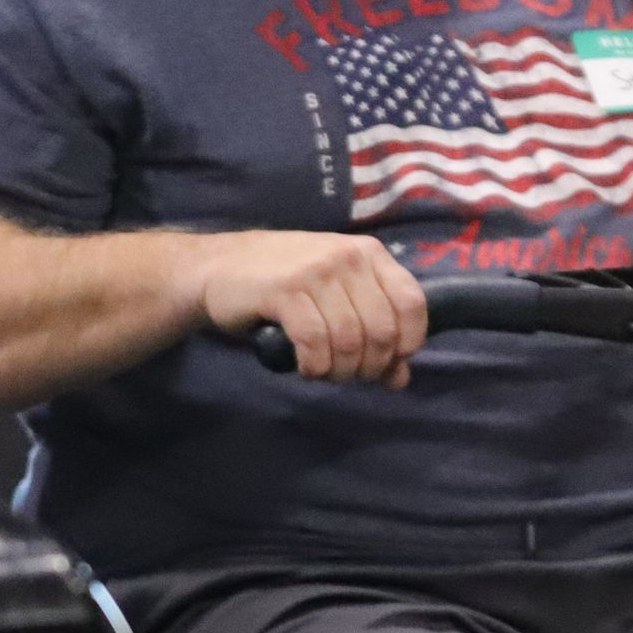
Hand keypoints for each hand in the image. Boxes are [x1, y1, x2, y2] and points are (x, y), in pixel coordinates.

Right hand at [198, 231, 427, 388]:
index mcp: (370, 254)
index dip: (408, 343)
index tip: (389, 362)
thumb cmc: (284, 285)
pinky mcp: (285, 290)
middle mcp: (348, 257)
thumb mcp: (337, 299)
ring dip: (340, 370)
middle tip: (349, 374)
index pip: (413, 304)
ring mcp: (316, 271)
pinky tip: (306, 367)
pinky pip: (315, 342)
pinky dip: (315, 366)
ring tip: (326, 371)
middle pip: (381, 330)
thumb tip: (399, 378)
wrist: (219, 267)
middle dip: (369, 366)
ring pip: (349, 340)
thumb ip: (373, 332)